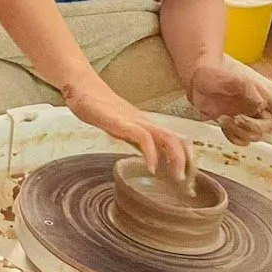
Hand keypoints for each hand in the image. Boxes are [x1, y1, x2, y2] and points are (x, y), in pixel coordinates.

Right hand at [62, 73, 192, 180]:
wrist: (82, 87)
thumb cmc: (98, 107)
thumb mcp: (118, 127)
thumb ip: (131, 139)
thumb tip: (141, 157)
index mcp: (146, 126)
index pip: (177, 140)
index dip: (188, 159)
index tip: (189, 179)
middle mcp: (145, 123)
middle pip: (178, 140)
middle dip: (188, 162)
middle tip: (188, 184)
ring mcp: (134, 122)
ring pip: (167, 138)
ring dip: (177, 159)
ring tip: (177, 178)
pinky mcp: (121, 122)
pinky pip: (143, 138)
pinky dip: (152, 154)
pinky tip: (151, 168)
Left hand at [188, 62, 271, 145]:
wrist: (196, 80)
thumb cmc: (216, 75)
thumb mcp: (234, 78)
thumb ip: (249, 89)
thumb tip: (260, 104)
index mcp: (260, 96)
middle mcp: (255, 109)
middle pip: (268, 127)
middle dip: (254, 127)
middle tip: (237, 119)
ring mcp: (243, 118)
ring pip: (254, 136)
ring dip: (240, 132)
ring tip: (223, 119)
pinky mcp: (231, 125)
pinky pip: (240, 139)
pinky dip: (233, 137)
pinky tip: (223, 126)